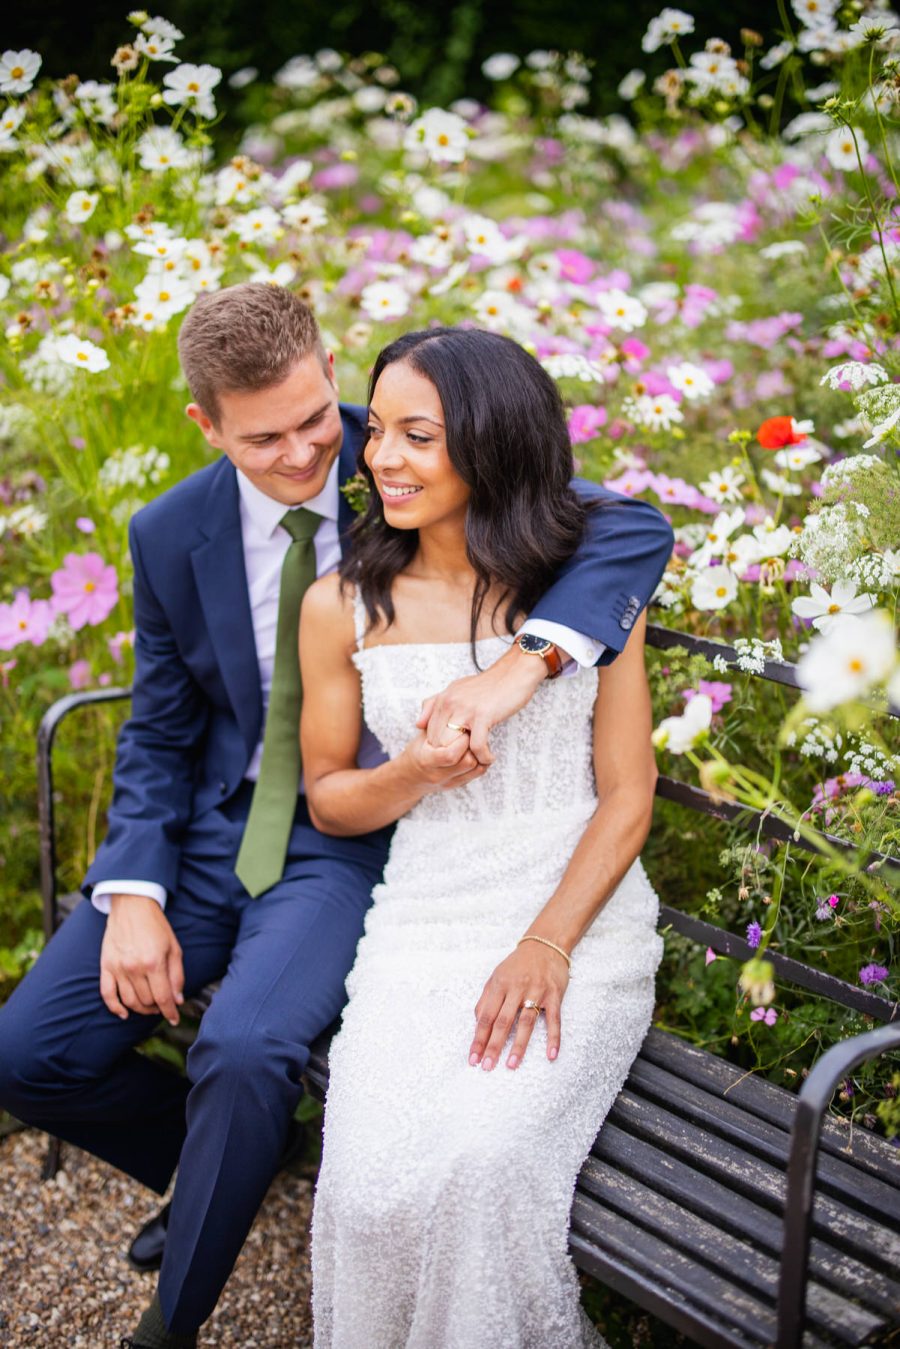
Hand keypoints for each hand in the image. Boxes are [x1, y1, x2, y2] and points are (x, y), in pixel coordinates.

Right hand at [100, 895, 184, 1025]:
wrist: (132, 906)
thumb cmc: (156, 927)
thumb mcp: (174, 948)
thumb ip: (177, 975)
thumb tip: (178, 1000)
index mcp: (154, 963)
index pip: (163, 998)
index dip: (170, 1012)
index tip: (175, 1019)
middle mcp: (134, 968)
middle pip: (146, 1001)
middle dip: (158, 1008)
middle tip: (164, 1006)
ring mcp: (118, 968)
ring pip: (129, 1001)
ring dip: (141, 1009)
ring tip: (150, 1008)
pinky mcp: (106, 966)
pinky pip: (107, 994)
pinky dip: (115, 1008)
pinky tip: (124, 1014)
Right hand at [399, 729, 486, 793]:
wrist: (410, 777)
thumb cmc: (418, 750)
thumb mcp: (422, 735)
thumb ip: (432, 721)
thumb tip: (446, 706)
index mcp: (426, 760)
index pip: (450, 755)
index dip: (460, 741)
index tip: (464, 728)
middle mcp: (438, 774)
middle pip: (467, 762)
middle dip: (473, 745)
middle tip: (475, 732)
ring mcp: (449, 782)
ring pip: (475, 768)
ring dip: (480, 752)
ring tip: (477, 739)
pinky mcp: (457, 784)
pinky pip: (478, 773)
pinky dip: (482, 760)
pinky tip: (479, 750)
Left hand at [416, 642, 547, 765]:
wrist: (514, 672)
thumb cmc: (488, 684)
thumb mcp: (456, 690)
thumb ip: (434, 705)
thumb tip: (418, 724)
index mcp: (443, 699)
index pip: (429, 733)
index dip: (439, 749)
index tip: (453, 755)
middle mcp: (449, 704)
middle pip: (439, 742)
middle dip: (451, 757)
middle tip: (465, 762)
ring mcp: (465, 710)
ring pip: (454, 746)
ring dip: (466, 759)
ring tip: (476, 761)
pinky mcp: (482, 716)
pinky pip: (477, 746)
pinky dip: (483, 757)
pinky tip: (489, 757)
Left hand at [468, 941, 568, 1071]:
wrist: (545, 945)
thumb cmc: (518, 965)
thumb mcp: (497, 977)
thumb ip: (486, 999)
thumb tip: (477, 1023)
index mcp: (499, 985)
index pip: (486, 1016)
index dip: (479, 1038)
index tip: (473, 1058)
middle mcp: (516, 988)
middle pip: (503, 1021)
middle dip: (494, 1046)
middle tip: (487, 1067)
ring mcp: (536, 992)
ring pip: (526, 1022)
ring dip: (519, 1045)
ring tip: (511, 1065)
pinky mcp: (554, 995)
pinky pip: (554, 1019)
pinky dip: (553, 1037)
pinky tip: (551, 1055)